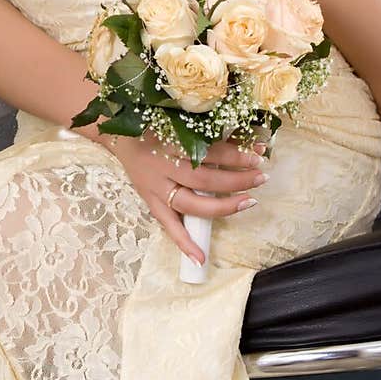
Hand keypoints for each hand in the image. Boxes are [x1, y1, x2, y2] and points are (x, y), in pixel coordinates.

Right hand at [101, 129, 268, 263]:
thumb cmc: (153, 124)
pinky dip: (184, 243)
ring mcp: (156, 188)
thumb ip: (206, 131)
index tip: (259, 152)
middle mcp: (163, 166)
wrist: (119, 136)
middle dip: (236, 180)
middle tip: (261, 177)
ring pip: (191, 203)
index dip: (235, 153)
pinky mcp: (150, 202)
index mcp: (170, 141)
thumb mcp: (178, 121)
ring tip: (248, 201)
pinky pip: (168, 226)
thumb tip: (244, 137)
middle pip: (204, 178)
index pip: (208, 150)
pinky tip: (201, 258)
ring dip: (222, 207)